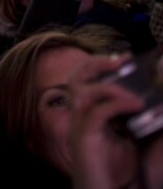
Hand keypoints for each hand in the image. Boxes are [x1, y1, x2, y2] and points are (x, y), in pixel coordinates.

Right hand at [68, 54, 142, 188]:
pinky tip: (134, 106)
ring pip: (82, 92)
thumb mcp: (131, 138)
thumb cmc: (118, 170)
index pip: (85, 79)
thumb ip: (135, 118)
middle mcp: (79, 116)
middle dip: (96, 64)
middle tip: (120, 61)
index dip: (101, 64)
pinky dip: (116, 105)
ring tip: (135, 95)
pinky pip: (96, 113)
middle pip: (76, 79)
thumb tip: (153, 101)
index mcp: (88, 113)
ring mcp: (79, 127)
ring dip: (109, 86)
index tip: (126, 58)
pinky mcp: (85, 139)